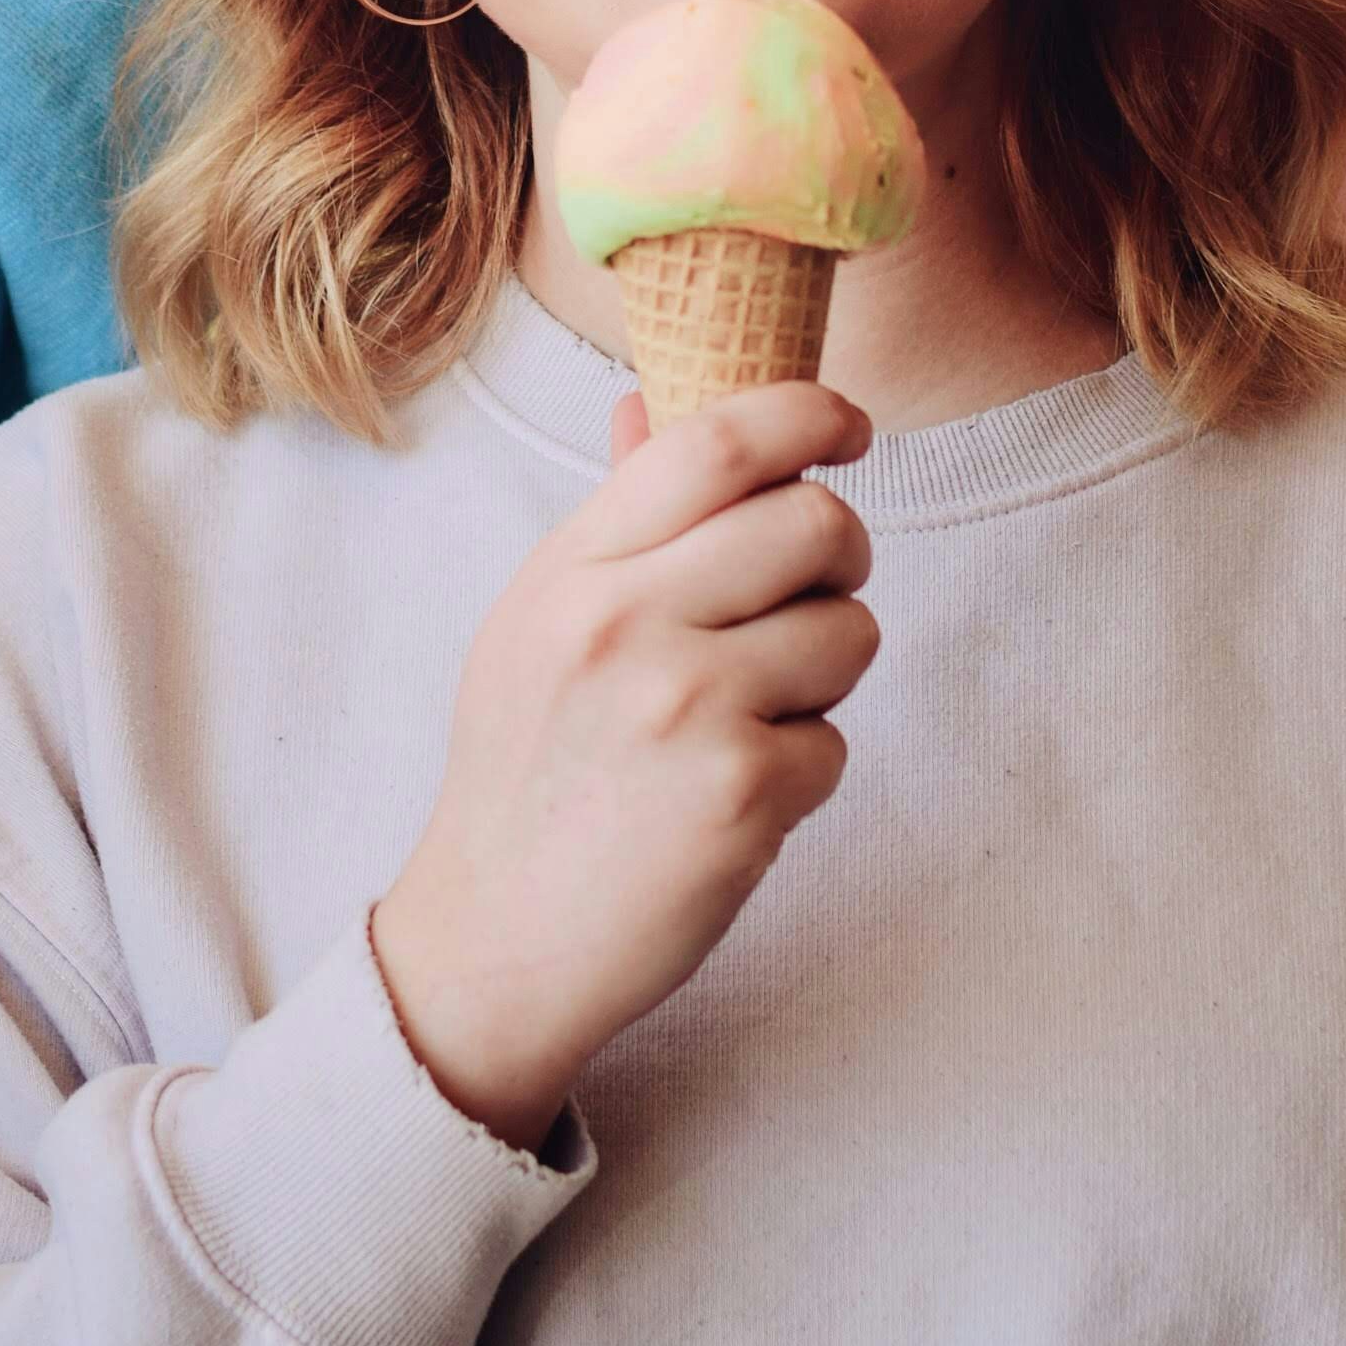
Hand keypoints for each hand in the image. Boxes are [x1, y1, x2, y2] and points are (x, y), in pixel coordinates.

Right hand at [368, 380, 875, 1153]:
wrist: (496, 941)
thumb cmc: (525, 772)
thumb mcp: (535, 623)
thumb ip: (611, 514)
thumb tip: (647, 404)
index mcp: (575, 568)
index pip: (716, 441)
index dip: (806, 413)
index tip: (847, 425)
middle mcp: (627, 621)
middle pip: (814, 522)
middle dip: (845, 553)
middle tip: (817, 592)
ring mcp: (688, 707)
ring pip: (849, 631)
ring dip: (827, 672)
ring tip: (755, 713)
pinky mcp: (742, 793)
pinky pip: (834, 742)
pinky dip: (802, 771)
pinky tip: (732, 798)